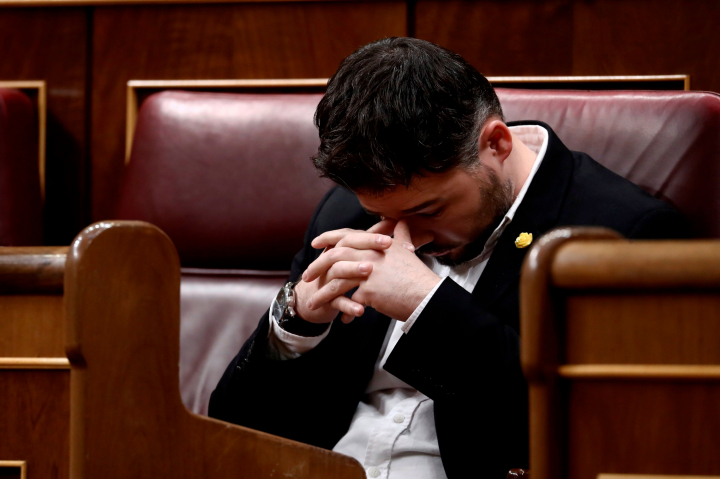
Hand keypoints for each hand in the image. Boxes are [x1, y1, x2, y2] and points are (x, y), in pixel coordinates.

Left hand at [305, 220, 440, 322]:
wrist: (427, 295)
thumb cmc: (418, 276)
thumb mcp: (408, 250)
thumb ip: (402, 234)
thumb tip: (402, 221)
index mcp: (377, 244)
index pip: (347, 236)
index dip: (329, 238)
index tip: (316, 243)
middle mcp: (370, 255)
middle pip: (335, 256)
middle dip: (317, 266)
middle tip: (306, 276)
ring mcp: (368, 272)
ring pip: (336, 281)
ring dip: (322, 294)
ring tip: (312, 303)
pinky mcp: (369, 291)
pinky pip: (349, 302)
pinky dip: (344, 311)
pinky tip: (342, 319)